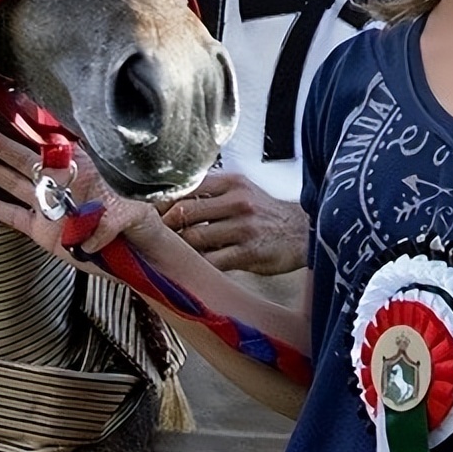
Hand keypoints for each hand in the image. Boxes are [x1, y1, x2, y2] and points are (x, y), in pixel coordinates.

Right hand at [0, 126, 165, 264]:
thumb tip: (95, 234)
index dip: (35, 132)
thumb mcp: (132, 214)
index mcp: (84, 173)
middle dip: (4, 146)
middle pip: (28, 162)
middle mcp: (63, 186)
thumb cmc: (137, 222)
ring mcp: (51, 208)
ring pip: (17, 185)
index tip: (15, 114)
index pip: (55, 148)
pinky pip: (16, 216)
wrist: (135, 254)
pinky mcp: (43, 231)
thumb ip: (112, 221)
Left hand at [158, 171, 306, 274]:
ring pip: (194, 238)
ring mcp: (242, 227)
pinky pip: (211, 262)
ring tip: (168, 255)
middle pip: (184, 212)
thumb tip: (170, 205)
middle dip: (164, 228)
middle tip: (152, 238)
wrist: (303, 232)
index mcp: (231, 182)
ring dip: (177, 249)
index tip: (149, 214)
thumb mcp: (242, 192)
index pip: (186, 187)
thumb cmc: (266, 214)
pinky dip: (196, 266)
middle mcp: (236, 201)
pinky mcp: (248, 253)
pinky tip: (191, 269)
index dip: (162, 202)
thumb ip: (210, 194)